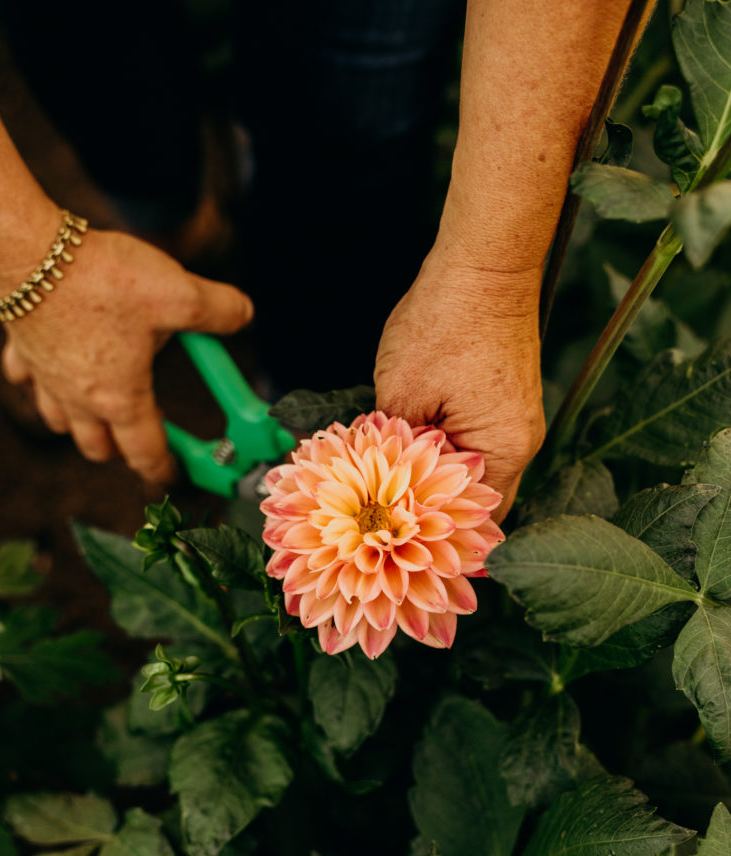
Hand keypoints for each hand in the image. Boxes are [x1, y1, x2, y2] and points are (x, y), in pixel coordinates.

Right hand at [0, 226, 252, 482]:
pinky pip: (27, 381)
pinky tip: (54, 369)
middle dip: (120, 451)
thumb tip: (244, 314)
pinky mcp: (21, 350)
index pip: (145, 453)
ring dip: (80, 424)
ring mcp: (45, 378)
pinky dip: (41, 384)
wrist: (29, 251)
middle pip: (96, 448)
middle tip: (139, 437)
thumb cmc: (102, 279)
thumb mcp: (179, 294)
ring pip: (58, 422)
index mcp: (121, 398)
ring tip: (101, 408)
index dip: (163, 470)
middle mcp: (79, 399)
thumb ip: (220, 310)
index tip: (171, 476)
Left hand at [374, 251, 544, 523]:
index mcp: (503, 450)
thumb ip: (394, 448)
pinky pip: (473, 443)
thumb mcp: (401, 394)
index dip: (436, 536)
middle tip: (388, 524)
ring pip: (471, 470)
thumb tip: (381, 479)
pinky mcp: (504, 402)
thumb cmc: (445, 322)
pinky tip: (409, 448)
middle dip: (433, 511)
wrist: (483, 264)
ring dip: (435, 478)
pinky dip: (443, 450)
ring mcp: (514, 422)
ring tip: (392, 489)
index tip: (399, 547)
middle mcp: (519, 442)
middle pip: (475, 500)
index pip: (475, 520)